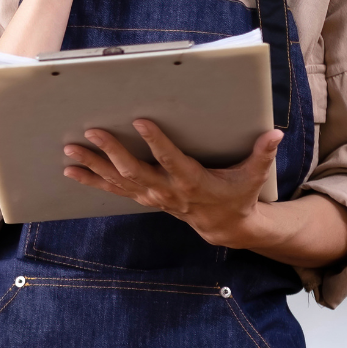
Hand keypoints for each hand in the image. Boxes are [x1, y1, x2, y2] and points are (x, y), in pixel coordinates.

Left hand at [62, 119, 283, 248]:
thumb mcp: (253, 176)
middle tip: (92, 131)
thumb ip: (262, 154)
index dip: (155, 142)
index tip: (140, 121)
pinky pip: (113, 189)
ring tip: (70, 150)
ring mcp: (152, 196)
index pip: (171, 159)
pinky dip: (92, 180)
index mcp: (191, 180)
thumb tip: (275, 134)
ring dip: (92, 165)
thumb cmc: (237, 195)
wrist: (224, 226)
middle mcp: (167, 190)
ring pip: (117, 180)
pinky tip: (71, 171)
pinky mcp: (144, 197)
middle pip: (134, 170)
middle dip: (111, 151)